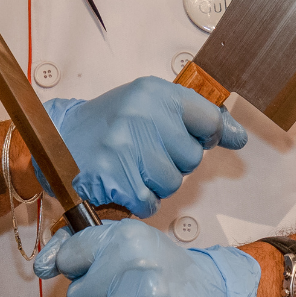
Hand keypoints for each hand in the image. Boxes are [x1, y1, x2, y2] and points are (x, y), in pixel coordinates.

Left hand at [34, 219, 262, 296]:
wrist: (216, 295)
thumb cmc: (164, 270)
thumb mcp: (128, 245)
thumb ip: (82, 251)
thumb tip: (40, 265)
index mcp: (124, 236)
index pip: (70, 258)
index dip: (81, 272)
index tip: (101, 275)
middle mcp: (134, 261)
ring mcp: (147, 296)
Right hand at [36, 77, 246, 217]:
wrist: (56, 138)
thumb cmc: (111, 124)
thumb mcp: (152, 107)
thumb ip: (197, 119)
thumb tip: (239, 138)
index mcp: (154, 93)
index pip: (209, 120)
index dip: (204, 137)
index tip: (192, 138)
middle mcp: (141, 115)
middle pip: (191, 159)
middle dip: (174, 163)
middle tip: (146, 153)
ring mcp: (125, 146)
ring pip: (172, 183)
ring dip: (156, 184)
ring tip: (132, 167)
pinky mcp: (111, 177)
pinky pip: (149, 203)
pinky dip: (140, 201)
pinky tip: (123, 183)